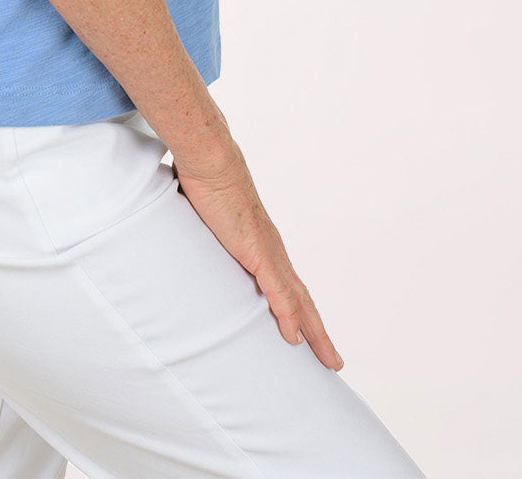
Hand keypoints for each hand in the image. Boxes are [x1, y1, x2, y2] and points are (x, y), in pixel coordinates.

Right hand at [170, 146, 344, 369]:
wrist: (210, 160)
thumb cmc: (206, 181)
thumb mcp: (206, 219)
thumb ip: (205, 234)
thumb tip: (187, 237)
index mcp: (263, 244)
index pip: (290, 286)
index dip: (301, 311)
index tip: (310, 335)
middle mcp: (273, 250)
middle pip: (303, 299)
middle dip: (319, 331)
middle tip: (334, 361)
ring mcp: (268, 252)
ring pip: (299, 302)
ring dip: (315, 333)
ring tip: (329, 360)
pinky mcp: (258, 253)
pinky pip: (278, 293)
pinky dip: (289, 317)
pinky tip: (295, 339)